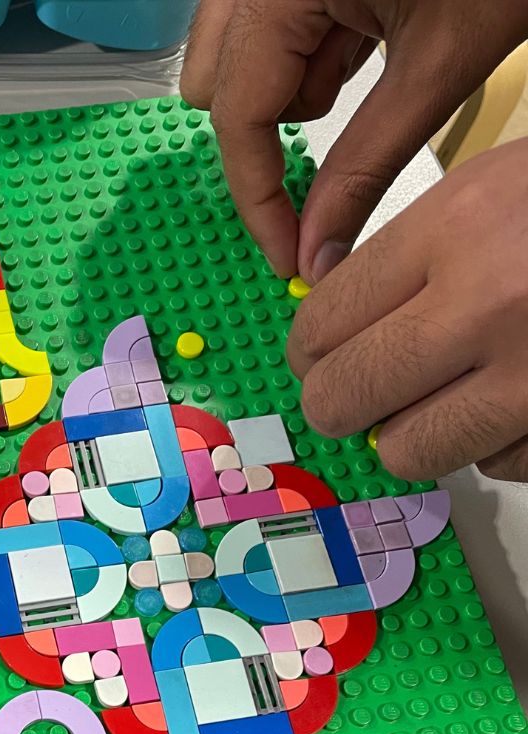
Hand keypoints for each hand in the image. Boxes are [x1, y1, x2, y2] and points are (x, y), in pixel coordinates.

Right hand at [181, 0, 527, 281]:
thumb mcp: (440, 63)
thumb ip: (366, 166)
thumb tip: (318, 247)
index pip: (239, 116)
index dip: (260, 198)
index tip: (284, 252)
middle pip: (213, 85)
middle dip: (267, 125)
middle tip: (333, 135)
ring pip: (235, 58)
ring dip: (288, 83)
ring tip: (366, 56)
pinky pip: (270, 26)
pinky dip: (309, 49)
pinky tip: (365, 33)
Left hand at [287, 138, 527, 481]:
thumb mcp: (499, 187)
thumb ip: (409, 253)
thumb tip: (324, 327)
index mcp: (460, 226)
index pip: (321, 322)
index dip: (306, 350)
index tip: (313, 358)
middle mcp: (489, 305)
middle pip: (342, 397)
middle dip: (338, 402)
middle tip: (357, 393)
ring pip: (405, 451)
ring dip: (408, 434)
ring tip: (439, 400)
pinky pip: (493, 467)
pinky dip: (494, 446)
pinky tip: (518, 403)